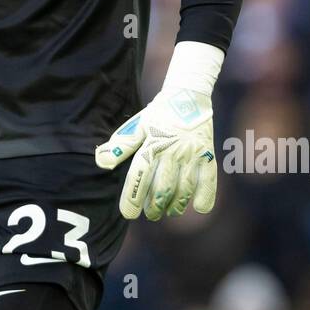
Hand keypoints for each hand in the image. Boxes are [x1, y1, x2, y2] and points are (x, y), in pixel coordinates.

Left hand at [94, 86, 217, 220]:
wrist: (188, 95)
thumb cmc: (159, 114)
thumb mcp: (137, 126)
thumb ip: (121, 146)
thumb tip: (100, 161)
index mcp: (152, 143)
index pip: (139, 175)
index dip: (132, 197)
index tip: (128, 213)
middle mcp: (172, 150)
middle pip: (162, 187)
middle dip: (154, 207)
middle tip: (151, 214)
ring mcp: (192, 154)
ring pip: (184, 189)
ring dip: (175, 205)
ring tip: (169, 211)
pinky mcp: (208, 155)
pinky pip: (209, 181)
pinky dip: (205, 197)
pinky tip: (198, 207)